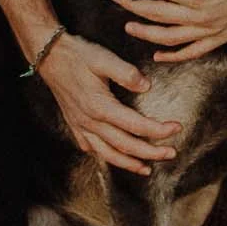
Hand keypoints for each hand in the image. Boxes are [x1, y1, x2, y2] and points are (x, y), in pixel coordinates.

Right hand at [36, 34, 180, 174]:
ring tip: (147, 169)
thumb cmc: (78, 56)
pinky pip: (92, 149)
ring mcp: (81, 126)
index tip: (176, 128)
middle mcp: (90, 122)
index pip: (136, 125)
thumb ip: (126, 73)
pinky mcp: (75, 126)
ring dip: (129, 163)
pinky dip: (107, 157)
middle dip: (151, 153)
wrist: (50, 57)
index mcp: (100, 107)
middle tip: (172, 154)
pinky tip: (115, 158)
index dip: (159, 130)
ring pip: (108, 154)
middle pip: (126, 145)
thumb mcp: (103, 58)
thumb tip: (146, 86)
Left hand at [114, 0, 226, 63]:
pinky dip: (174, 56)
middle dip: (133, 6)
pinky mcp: (219, 37)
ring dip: (146, 33)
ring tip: (129, 26)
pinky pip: (192, 51)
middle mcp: (200, 16)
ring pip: (169, 37)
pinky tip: (158, 54)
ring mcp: (209, 30)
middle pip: (157, 14)